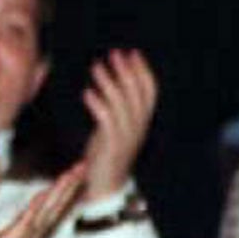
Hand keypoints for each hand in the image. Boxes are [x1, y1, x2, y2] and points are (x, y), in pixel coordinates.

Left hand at [0, 162, 85, 237]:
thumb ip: (18, 235)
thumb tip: (23, 226)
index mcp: (33, 237)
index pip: (54, 210)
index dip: (66, 192)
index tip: (76, 175)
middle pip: (57, 207)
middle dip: (71, 186)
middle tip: (84, 166)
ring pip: (48, 210)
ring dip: (61, 191)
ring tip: (73, 172)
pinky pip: (28, 220)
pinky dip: (37, 207)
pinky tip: (45, 193)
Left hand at [81, 49, 156, 202]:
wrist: (106, 185)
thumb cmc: (107, 151)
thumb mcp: (115, 125)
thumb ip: (116, 104)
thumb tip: (108, 76)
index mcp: (141, 121)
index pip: (150, 92)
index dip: (143, 71)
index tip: (133, 52)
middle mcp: (138, 127)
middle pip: (137, 94)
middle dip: (127, 71)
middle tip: (115, 53)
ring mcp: (126, 137)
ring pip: (122, 105)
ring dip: (109, 83)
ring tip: (97, 66)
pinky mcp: (111, 146)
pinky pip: (107, 122)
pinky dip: (98, 105)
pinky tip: (87, 93)